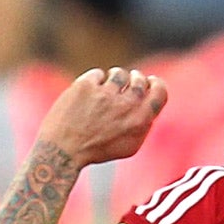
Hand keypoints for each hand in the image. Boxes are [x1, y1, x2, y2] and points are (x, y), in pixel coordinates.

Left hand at [36, 65, 167, 168]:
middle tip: (127, 82)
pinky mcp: (85, 86)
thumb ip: (143, 124)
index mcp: (140, 120)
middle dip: (134, 78)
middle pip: (139, 79)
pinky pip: (97, 74)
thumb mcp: (129, 145)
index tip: (150, 81)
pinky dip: (94, 81)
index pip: (160, 90)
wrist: (63, 150)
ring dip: (114, 79)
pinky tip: (88, 94)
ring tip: (105, 91)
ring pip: (118, 73)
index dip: (156, 83)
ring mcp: (105, 94)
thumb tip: (149, 103)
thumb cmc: (96, 150)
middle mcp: (126, 105)